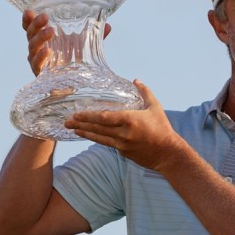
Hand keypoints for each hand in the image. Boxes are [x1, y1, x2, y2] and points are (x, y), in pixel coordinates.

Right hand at [22, 10, 111, 75]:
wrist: (74, 86)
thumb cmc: (73, 62)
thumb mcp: (83, 46)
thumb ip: (94, 36)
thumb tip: (108, 26)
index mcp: (44, 39)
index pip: (31, 27)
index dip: (28, 19)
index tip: (29, 11)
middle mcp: (37, 49)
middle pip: (30, 34)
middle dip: (36, 24)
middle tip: (45, 17)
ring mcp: (37, 62)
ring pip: (32, 47)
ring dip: (40, 37)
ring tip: (51, 31)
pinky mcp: (41, 74)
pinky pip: (37, 64)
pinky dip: (41, 57)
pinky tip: (47, 51)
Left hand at [64, 80, 185, 171]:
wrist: (168, 154)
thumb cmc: (163, 128)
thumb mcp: (155, 107)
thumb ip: (145, 92)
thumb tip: (135, 80)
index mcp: (130, 120)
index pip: (104, 118)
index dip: (89, 116)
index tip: (77, 114)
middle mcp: (123, 133)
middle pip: (97, 128)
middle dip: (81, 124)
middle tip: (67, 121)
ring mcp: (122, 144)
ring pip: (99, 138)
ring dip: (84, 133)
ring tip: (72, 129)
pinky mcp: (123, 152)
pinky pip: (106, 143)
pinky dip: (96, 138)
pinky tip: (88, 135)